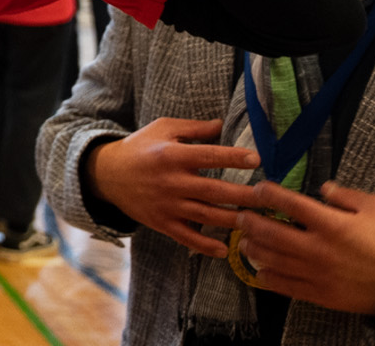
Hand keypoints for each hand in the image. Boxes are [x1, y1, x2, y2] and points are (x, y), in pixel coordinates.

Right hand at [86, 117, 260, 257]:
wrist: (106, 174)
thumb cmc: (139, 148)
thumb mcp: (162, 129)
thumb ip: (194, 128)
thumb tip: (223, 124)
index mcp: (172, 155)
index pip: (208, 156)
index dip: (233, 157)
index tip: (257, 159)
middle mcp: (171, 181)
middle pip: (214, 191)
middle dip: (243, 195)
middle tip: (268, 197)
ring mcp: (166, 205)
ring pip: (205, 215)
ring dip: (232, 220)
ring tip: (257, 222)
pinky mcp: (161, 222)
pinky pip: (186, 237)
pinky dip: (205, 245)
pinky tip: (224, 249)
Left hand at [236, 180, 374, 314]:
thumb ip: (347, 195)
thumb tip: (324, 188)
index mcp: (332, 224)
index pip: (289, 204)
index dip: (268, 194)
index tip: (259, 189)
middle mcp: (318, 249)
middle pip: (272, 233)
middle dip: (251, 223)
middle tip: (241, 216)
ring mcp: (317, 274)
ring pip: (273, 261)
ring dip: (254, 249)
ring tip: (246, 242)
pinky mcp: (321, 295)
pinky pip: (286, 287)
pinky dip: (268, 278)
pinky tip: (260, 271)